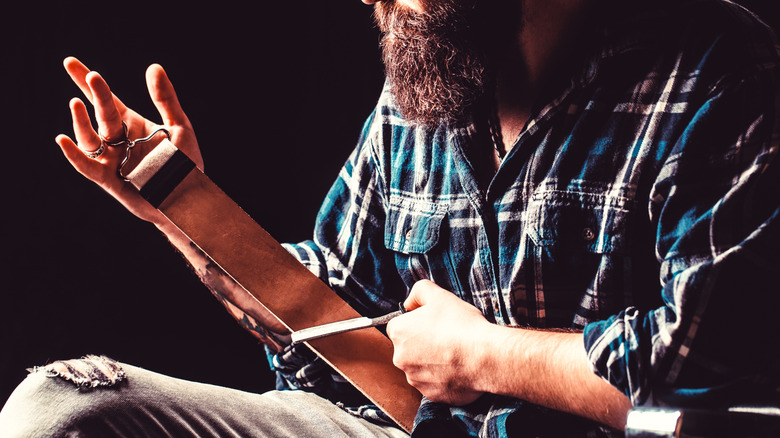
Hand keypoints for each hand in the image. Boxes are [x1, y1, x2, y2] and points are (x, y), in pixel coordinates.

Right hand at [55, 57, 202, 226]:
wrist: (188, 197)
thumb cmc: (184, 163)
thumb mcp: (179, 126)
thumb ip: (165, 98)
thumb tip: (153, 67)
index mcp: (130, 124)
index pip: (106, 100)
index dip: (87, 82)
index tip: (70, 62)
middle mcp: (117, 140)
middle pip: (100, 114)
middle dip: (94, 94)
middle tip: (91, 76)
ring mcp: (111, 159)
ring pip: (89, 138)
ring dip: (81, 122)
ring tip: (77, 103)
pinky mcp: (109, 180)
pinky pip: (87, 166)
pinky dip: (74, 155)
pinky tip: (62, 139)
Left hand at [386, 279, 492, 405]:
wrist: (485, 357)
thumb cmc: (461, 325)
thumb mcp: (439, 295)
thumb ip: (419, 291)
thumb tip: (409, 303)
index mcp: (399, 333)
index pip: (400, 326)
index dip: (417, 322)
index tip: (434, 323)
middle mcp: (400, 358)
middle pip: (409, 348)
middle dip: (423, 343)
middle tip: (446, 337)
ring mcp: (415, 379)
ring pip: (421, 366)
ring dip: (432, 361)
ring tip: (454, 353)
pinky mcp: (431, 394)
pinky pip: (434, 383)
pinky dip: (443, 377)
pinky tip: (458, 368)